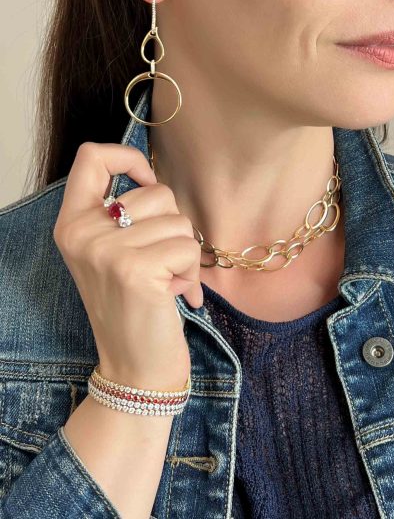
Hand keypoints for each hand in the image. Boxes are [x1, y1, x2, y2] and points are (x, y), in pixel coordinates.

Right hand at [53, 142, 202, 390]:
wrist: (135, 368)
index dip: (130, 158)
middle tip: (161, 263)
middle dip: (174, 226)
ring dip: (184, 254)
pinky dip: (191, 273)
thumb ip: (122, 216)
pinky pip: (188, 248)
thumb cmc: (134, 308)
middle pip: (156, 191)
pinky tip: (174, 294)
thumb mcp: (113, 255)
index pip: (92, 157)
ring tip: (166, 281)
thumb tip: (153, 179)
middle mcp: (81, 233)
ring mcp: (105, 251)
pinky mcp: (135, 270)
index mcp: (72, 224)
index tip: (149, 181)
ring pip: (178, 220)